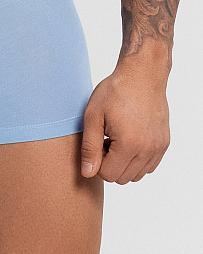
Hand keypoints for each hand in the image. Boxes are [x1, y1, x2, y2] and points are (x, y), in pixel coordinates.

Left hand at [80, 67, 169, 182]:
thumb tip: (87, 173)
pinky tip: (129, 139)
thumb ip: (89, 147)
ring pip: (136, 175)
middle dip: (110, 164)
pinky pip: (149, 166)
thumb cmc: (115, 91)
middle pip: (122, 178)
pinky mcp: (164, 143)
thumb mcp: (93, 116)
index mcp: (129, 144)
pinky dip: (137, 160)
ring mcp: (159, 147)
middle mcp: (148, 150)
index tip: (97, 142)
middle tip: (106, 139)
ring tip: (117, 139)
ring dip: (123, 163)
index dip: (97, 162)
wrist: (142, 74)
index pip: (108, 175)